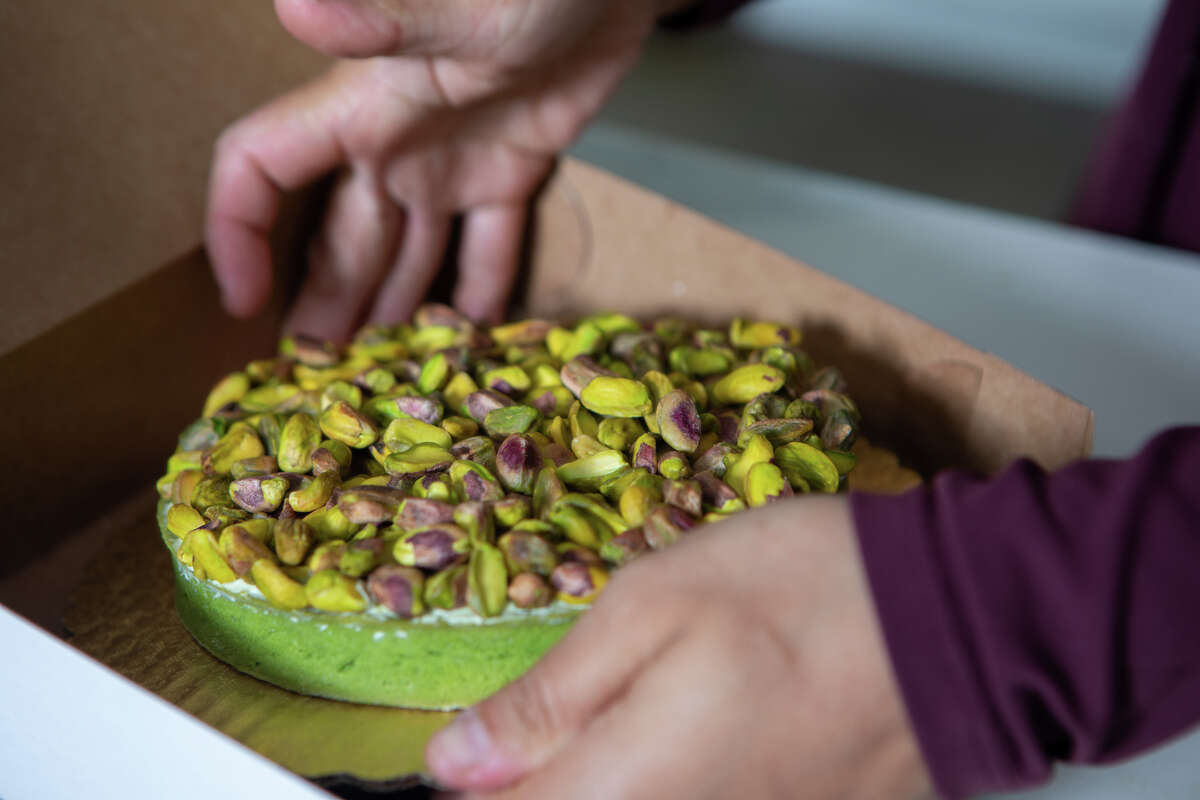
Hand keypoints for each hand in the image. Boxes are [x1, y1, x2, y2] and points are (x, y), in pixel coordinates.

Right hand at [206, 0, 683, 341]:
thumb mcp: (464, 7)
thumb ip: (385, 16)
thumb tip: (294, 7)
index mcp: (360, 109)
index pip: (261, 168)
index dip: (237, 231)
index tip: (242, 301)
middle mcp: (394, 146)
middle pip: (340, 240)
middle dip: (323, 308)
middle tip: (313, 383)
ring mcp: (452, 165)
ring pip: (407, 256)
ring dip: (390, 314)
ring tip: (375, 381)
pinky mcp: (511, 174)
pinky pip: (487, 248)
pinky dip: (477, 293)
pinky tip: (469, 342)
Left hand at [425, 497, 933, 798]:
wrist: (965, 622)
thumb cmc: (801, 593)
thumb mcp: (652, 606)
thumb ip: (548, 700)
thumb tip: (452, 764)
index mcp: (624, 793)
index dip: (478, 777)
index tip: (487, 734)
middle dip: (548, 771)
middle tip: (578, 702)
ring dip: (615, 767)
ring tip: (661, 696)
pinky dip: (672, 777)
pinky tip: (709, 719)